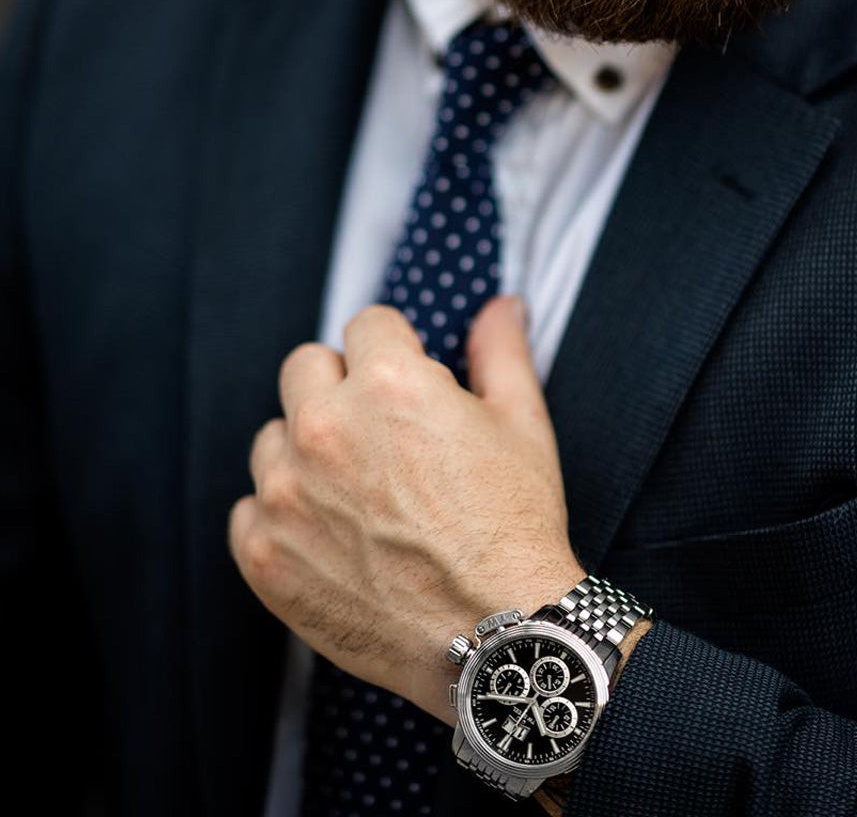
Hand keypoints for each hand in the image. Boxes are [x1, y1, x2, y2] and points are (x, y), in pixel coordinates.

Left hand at [228, 297, 584, 724]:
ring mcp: (284, 493)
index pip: (367, 325)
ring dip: (306, 451)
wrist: (497, 637)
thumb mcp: (523, 425)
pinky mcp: (262, 553)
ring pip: (272, 437)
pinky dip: (281, 517)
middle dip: (341, 386)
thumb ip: (502, 352)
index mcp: (389, 383)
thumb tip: (501, 304)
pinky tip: (331, 539)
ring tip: (358, 494)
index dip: (397, 352)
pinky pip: (248, 508)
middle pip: (305, 366)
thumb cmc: (515, 525)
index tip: (410, 388)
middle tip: (382, 436)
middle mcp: (324, 427)